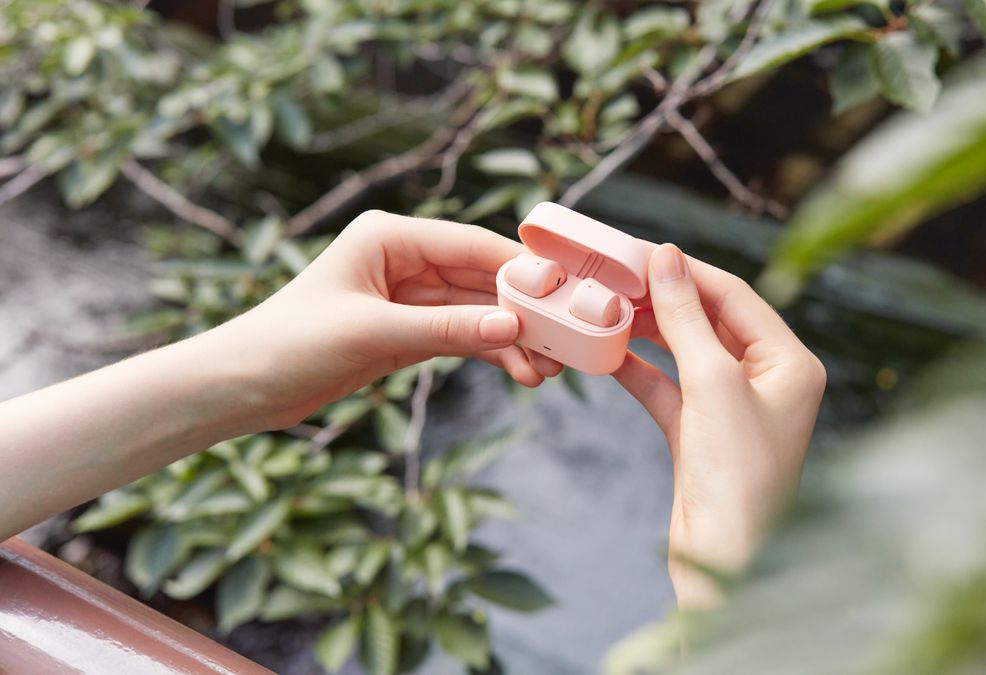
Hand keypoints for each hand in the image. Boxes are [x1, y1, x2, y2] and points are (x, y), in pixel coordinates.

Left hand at [209, 210, 561, 429]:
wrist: (240, 386)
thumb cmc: (290, 344)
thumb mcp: (372, 333)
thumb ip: (445, 328)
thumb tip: (512, 327)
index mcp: (390, 236)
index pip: (472, 246)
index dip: (522, 270)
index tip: (566, 295)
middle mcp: (404, 258)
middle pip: (483, 278)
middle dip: (525, 311)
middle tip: (567, 341)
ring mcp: (409, 295)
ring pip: (479, 311)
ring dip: (513, 338)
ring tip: (549, 370)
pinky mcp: (407, 330)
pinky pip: (463, 334)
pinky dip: (491, 351)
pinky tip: (521, 372)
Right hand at [613, 244, 825, 608]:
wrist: (724, 563)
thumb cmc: (738, 476)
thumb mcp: (712, 383)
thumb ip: (686, 318)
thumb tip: (665, 258)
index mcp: (791, 364)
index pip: (736, 297)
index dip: (688, 270)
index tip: (643, 249)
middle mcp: (767, 381)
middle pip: (709, 320)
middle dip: (664, 297)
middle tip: (616, 274)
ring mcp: (731, 409)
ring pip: (684, 352)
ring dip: (648, 330)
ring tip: (607, 304)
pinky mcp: (699, 435)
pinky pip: (665, 389)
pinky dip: (637, 370)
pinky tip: (607, 352)